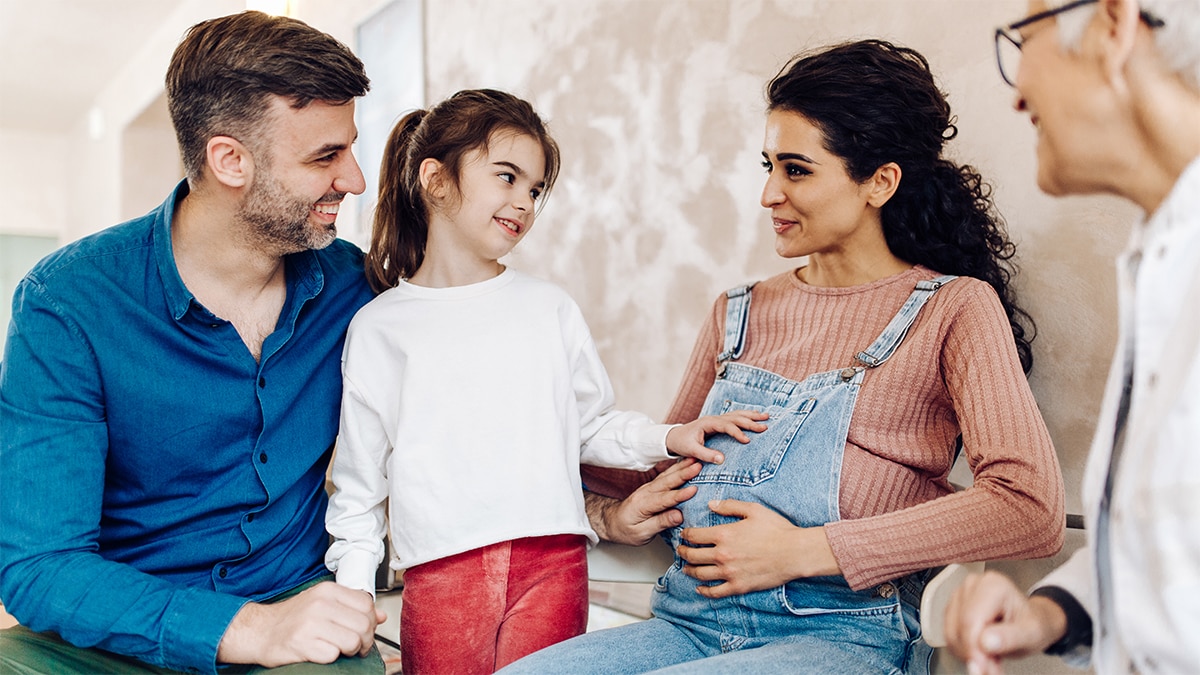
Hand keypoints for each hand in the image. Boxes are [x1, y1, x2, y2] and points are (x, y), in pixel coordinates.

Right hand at [217, 582, 386, 666]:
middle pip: (364, 625)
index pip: (367, 604)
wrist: (259, 631)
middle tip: (356, 646)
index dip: (371, 621)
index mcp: (327, 591)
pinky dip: (331, 658)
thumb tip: (380, 616)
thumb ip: (352, 607)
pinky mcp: (302, 644)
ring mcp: (310, 624)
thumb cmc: (293, 618)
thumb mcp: (323, 603)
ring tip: (340, 649)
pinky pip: (332, 655)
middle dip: (364, 640)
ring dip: (350, 651)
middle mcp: (320, 604)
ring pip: (353, 641)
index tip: (365, 629)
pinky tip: (322, 653)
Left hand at [587, 458, 703, 544]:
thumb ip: (659, 523)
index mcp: (643, 505)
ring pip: (668, 475)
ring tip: (696, 460)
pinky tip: (686, 463)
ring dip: (682, 467)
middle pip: (667, 481)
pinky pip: (666, 476)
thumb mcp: (641, 534)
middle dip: (684, 473)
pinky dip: (677, 468)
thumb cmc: (625, 530)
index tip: (694, 490)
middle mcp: (646, 492)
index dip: (680, 494)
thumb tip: (679, 516)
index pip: (664, 499)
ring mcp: (649, 487)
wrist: (612, 521)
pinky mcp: (652, 486)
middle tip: (699, 466)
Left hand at [665, 410, 768, 463]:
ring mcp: (717, 419)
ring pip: (737, 415)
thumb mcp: (691, 450)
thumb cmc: (682, 443)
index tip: (747, 441)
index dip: (737, 432)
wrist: (674, 437)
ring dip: (751, 416)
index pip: (726, 426)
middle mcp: (714, 418)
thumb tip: (722, 460)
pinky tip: (755, 416)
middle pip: (735, 418)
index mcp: (708, 423)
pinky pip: (735, 418)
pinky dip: (746, 417)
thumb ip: (706, 455)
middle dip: (750, 422)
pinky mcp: (719, 423)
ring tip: (766, 416)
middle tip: (764, 427)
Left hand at [677, 499, 838, 597]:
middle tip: (681, 550)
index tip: (684, 534)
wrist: (795, 553)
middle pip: (692, 555)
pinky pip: (715, 592)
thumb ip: (729, 506)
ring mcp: (729, 573)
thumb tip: (711, 504)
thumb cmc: (777, 530)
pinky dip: (704, 591)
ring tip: (686, 568)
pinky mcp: (739, 586)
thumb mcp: (753, 510)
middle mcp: (722, 555)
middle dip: (683, 552)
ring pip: (700, 574)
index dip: (686, 534)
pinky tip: (700, 588)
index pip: (694, 535)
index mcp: (723, 534)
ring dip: (689, 570)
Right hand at [943, 571, 1067, 674]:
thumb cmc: (1032, 623)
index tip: (984, 669)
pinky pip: (949, 636)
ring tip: (991, 660)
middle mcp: (973, 586)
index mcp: (993, 585)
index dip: (974, 648)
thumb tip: (986, 642)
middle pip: (959, 627)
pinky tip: (981, 653)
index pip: (971, 620)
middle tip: (990, 670)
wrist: (1030, 621)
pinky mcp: (953, 609)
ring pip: (951, 633)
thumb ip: (1010, 637)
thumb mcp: (1031, 634)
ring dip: (968, 654)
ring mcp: (960, 596)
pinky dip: (963, 651)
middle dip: (973, 654)